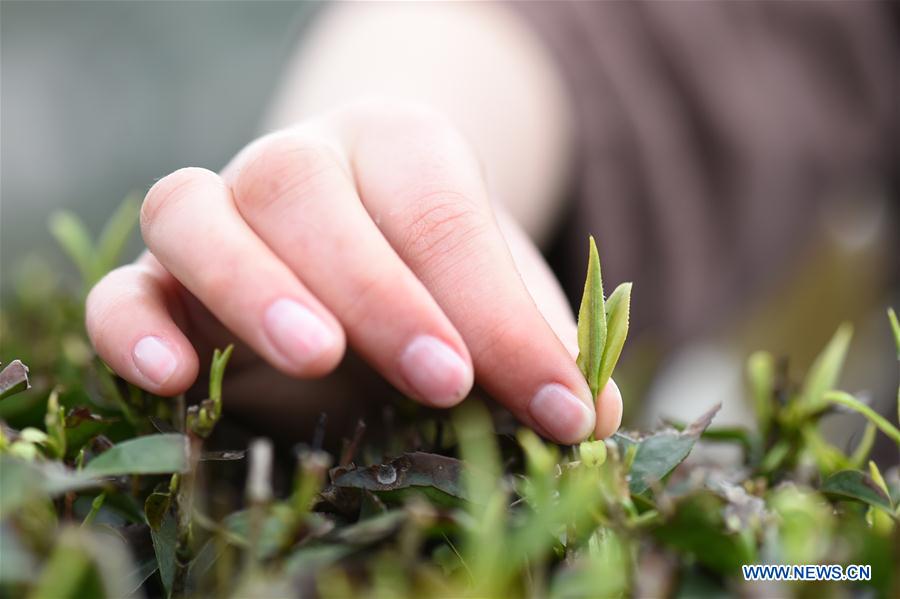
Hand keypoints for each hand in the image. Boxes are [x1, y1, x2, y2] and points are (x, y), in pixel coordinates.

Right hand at [86, 100, 621, 442]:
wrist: (360, 251)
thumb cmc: (435, 280)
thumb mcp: (494, 303)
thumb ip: (536, 344)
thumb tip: (593, 412)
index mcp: (392, 146)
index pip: (439, 210)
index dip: (496, 307)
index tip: (555, 402)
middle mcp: (293, 163)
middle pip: (307, 190)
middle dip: (380, 290)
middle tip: (443, 378)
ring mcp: (214, 213)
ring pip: (195, 212)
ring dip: (254, 286)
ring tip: (318, 359)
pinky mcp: (157, 281)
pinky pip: (120, 286)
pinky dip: (131, 324)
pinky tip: (172, 375)